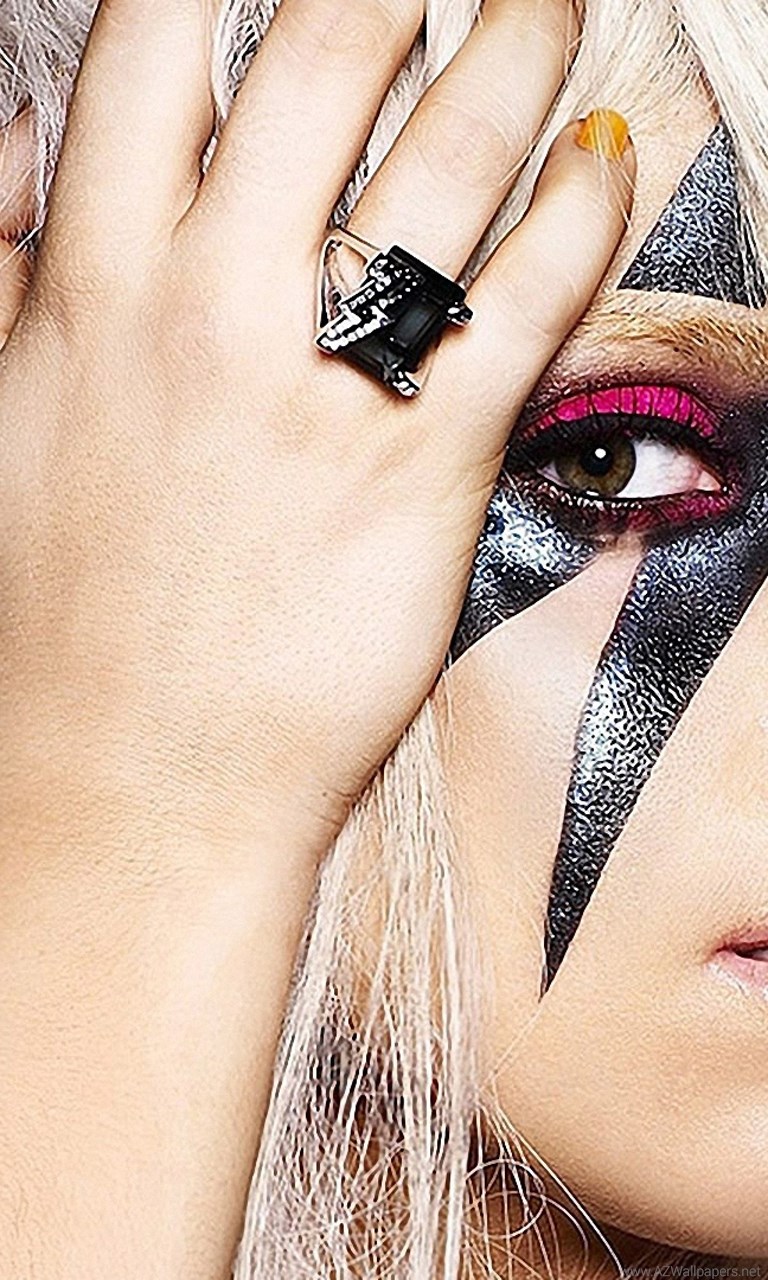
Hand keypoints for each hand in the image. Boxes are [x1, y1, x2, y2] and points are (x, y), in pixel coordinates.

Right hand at [0, 0, 634, 863]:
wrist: (131, 787)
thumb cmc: (56, 621)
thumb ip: (3, 263)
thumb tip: (23, 134)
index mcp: (91, 284)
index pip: (153, 45)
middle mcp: (209, 308)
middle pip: (324, 51)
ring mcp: (324, 388)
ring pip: (447, 154)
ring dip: (518, 43)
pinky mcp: (427, 471)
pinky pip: (525, 302)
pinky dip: (582, 208)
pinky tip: (605, 152)